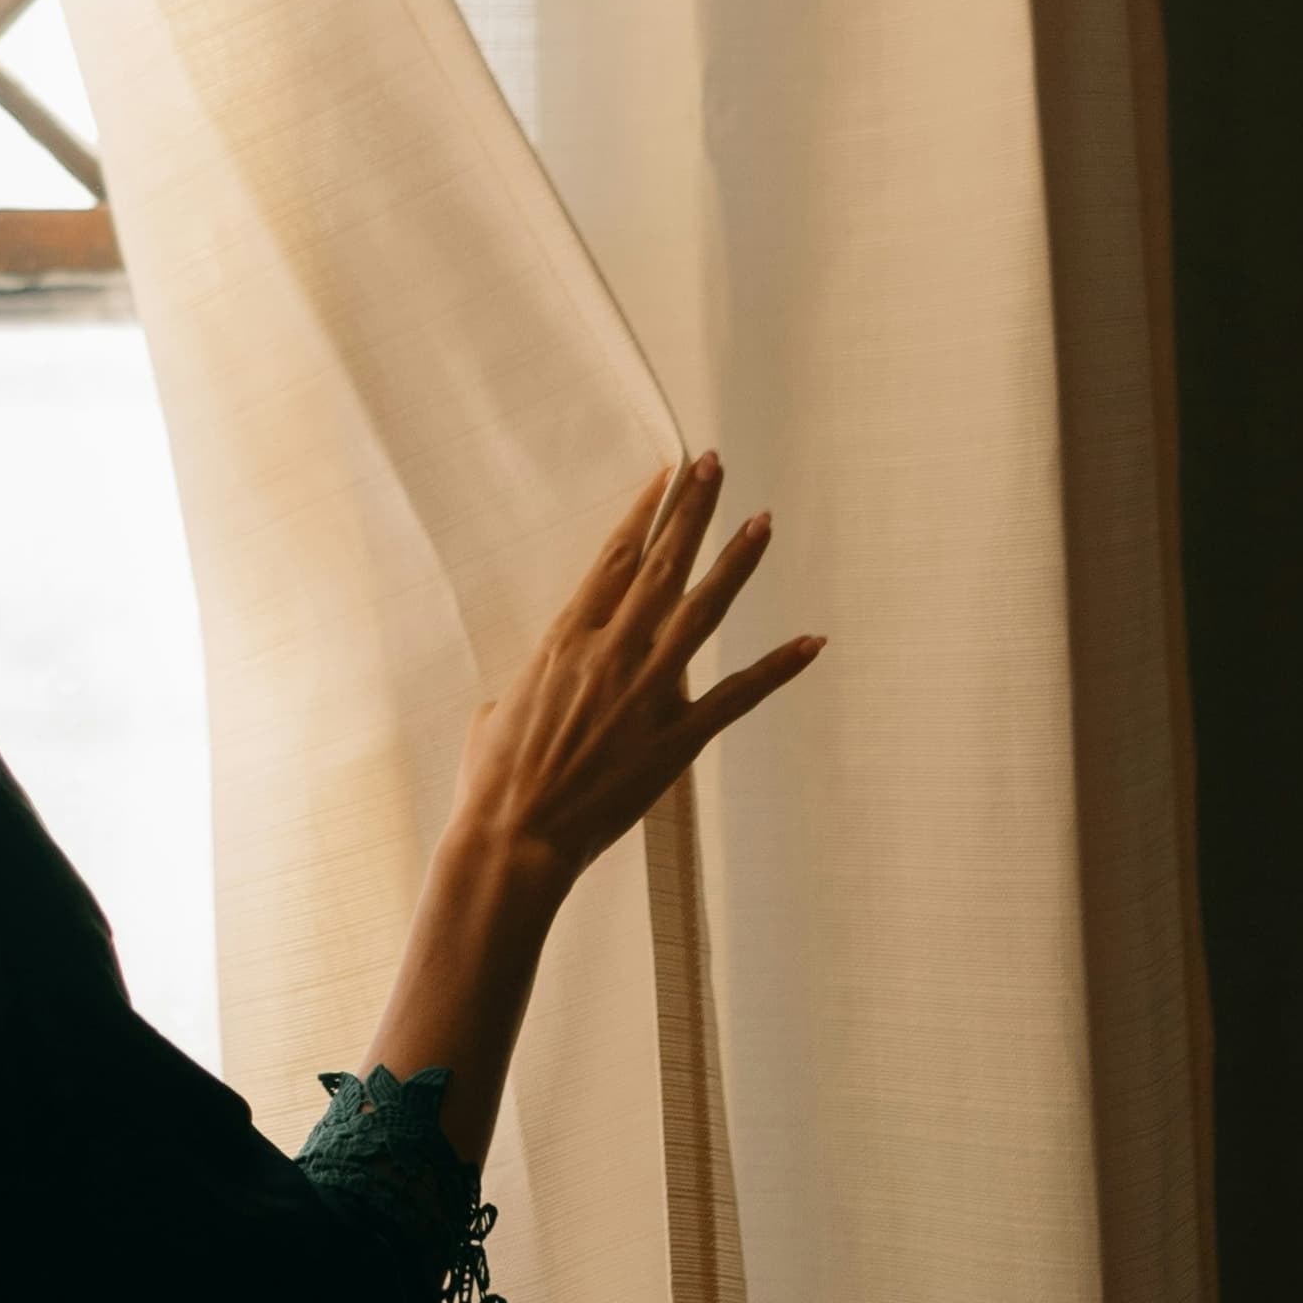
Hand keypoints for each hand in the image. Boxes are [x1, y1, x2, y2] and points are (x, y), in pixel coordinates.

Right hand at [447, 451, 824, 892]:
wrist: (512, 837)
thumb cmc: (490, 783)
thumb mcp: (491, 719)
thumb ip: (515, 692)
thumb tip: (513, 697)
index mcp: (563, 642)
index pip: (613, 560)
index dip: (643, 513)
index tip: (666, 475)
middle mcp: (610, 654)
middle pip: (661, 566)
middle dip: (691, 510)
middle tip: (715, 465)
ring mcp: (647, 694)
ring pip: (702, 612)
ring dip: (736, 563)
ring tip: (763, 521)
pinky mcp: (676, 738)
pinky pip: (738, 696)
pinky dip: (778, 668)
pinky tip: (811, 641)